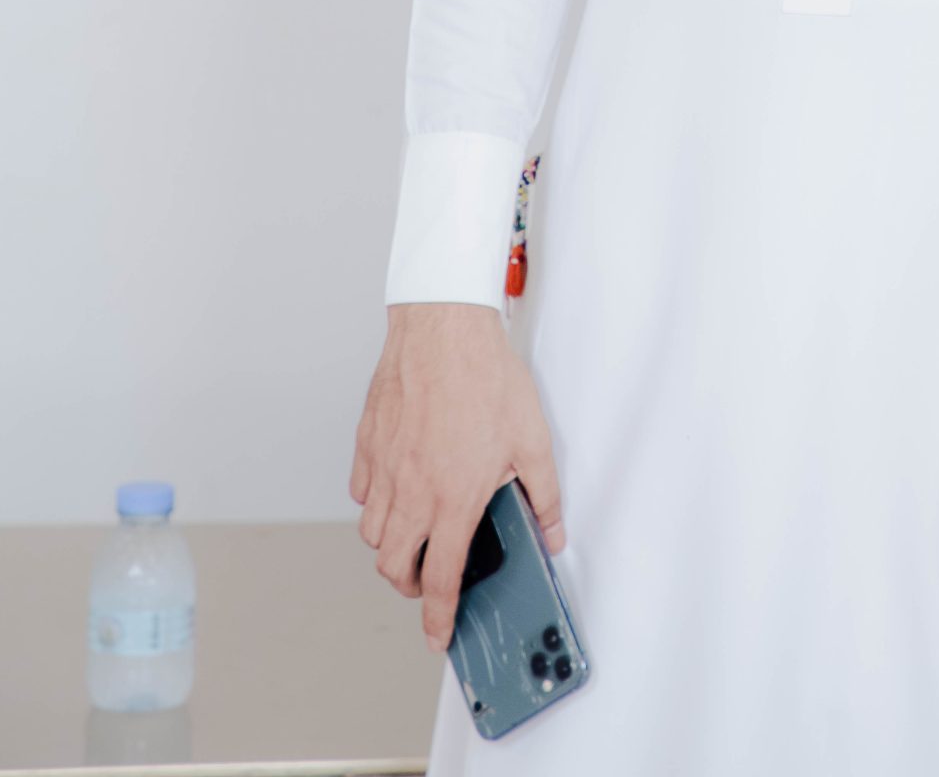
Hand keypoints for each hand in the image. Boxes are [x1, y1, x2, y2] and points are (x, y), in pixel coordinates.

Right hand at [350, 303, 566, 651]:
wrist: (444, 326)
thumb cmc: (486, 376)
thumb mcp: (533, 438)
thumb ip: (544, 494)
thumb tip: (553, 532)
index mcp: (453, 499)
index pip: (440, 579)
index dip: (439, 617)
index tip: (439, 634)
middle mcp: (412, 492)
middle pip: (394, 566)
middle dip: (410, 584)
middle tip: (430, 577)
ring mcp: (385, 468)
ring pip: (373, 533)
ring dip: (391, 546)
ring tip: (416, 534)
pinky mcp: (368, 443)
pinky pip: (362, 492)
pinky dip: (376, 503)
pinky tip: (398, 487)